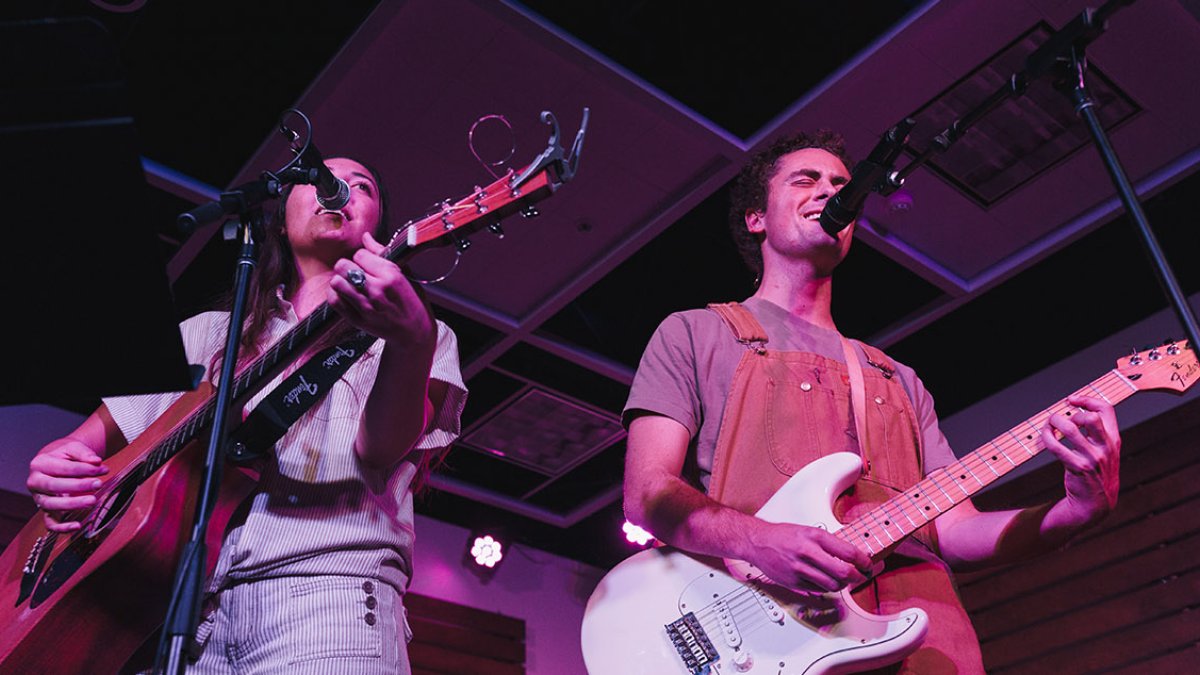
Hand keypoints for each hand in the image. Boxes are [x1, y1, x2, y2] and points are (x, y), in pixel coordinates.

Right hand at [27, 439, 108, 532]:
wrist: (55, 460)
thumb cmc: (65, 454)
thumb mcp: (73, 447)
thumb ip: (84, 453)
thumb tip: (96, 461)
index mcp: (40, 464)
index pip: (63, 468)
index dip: (84, 469)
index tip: (103, 469)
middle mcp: (35, 482)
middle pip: (54, 486)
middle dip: (78, 486)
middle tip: (98, 484)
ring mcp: (39, 498)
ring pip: (51, 505)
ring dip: (72, 504)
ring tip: (92, 500)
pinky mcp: (46, 510)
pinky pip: (50, 523)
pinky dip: (62, 527)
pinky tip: (77, 526)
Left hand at [328, 232, 434, 347]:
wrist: (414, 333)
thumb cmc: (412, 302)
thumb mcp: (405, 274)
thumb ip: (383, 254)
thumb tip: (366, 237)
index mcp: (391, 275)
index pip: (360, 254)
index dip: (363, 257)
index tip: (368, 264)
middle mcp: (377, 290)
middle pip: (343, 265)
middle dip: (348, 266)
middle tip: (355, 272)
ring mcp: (366, 306)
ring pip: (336, 282)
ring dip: (341, 281)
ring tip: (350, 284)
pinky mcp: (357, 319)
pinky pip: (334, 300)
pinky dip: (336, 295)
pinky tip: (346, 295)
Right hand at [744, 521, 871, 592]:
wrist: (757, 542)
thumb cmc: (782, 535)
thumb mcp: (808, 531)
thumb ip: (828, 543)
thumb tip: (850, 555)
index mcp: (814, 536)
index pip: (848, 552)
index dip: (863, 561)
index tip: (868, 564)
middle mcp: (808, 552)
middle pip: (843, 572)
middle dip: (857, 577)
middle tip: (861, 577)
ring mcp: (800, 569)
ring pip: (832, 585)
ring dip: (842, 584)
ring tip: (842, 580)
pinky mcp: (794, 582)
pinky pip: (818, 590)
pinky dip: (826, 587)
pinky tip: (825, 580)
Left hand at [1041, 394, 1120, 526]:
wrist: (1095, 505)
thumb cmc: (1096, 475)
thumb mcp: (1106, 453)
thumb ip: (1098, 434)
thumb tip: (1076, 412)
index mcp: (1113, 440)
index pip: (1107, 410)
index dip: (1087, 400)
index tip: (1072, 400)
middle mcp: (1106, 448)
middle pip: (1091, 417)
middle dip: (1071, 413)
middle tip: (1062, 420)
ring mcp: (1092, 458)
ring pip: (1070, 428)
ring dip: (1054, 423)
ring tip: (1048, 426)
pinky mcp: (1077, 468)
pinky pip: (1056, 446)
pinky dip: (1046, 437)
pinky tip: (1044, 437)